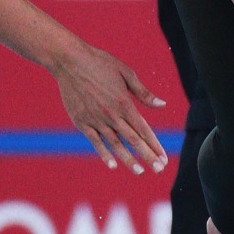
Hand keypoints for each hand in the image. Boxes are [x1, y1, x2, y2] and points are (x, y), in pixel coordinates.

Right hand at [53, 44, 167, 174]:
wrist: (69, 61)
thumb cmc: (100, 64)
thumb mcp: (126, 73)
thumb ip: (144, 93)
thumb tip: (162, 105)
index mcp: (124, 103)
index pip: (143, 130)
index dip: (154, 145)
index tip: (163, 158)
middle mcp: (111, 115)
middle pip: (133, 140)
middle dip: (147, 156)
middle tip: (159, 170)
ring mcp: (96, 120)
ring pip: (115, 144)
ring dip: (128, 160)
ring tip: (139, 172)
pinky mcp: (82, 122)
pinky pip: (95, 141)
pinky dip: (104, 154)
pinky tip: (112, 165)